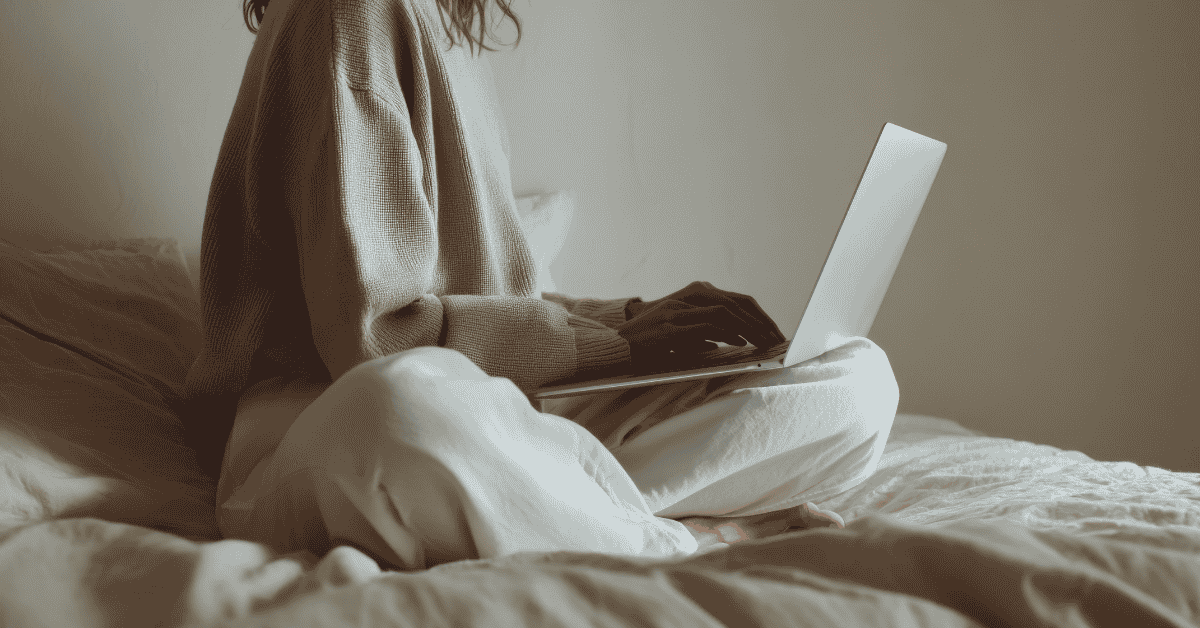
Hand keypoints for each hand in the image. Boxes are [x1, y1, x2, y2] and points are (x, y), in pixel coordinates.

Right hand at [625, 281, 785, 348]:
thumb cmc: (647, 344)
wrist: (616, 347)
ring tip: (763, 342)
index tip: (772, 331)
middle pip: (736, 302)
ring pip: (725, 311)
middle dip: (759, 321)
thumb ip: (700, 333)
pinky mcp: (671, 326)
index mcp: (693, 295)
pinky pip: (707, 325)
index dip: (757, 315)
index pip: (735, 300)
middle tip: (776, 338)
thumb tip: (721, 341)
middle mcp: (688, 297)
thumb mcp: (679, 335)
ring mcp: (679, 309)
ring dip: (748, 327)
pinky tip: (740, 342)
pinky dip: (728, 333)